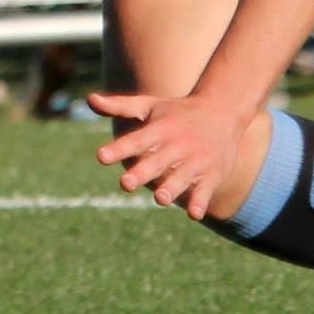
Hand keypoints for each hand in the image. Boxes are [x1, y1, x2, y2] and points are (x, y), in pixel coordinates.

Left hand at [90, 91, 247, 219]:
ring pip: (182, 177)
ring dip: (171, 188)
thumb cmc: (177, 112)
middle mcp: (178, 145)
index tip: (101, 156)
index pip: (137, 140)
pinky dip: (200, 201)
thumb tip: (89, 100)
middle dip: (142, 172)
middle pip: (157, 161)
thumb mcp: (149, 105)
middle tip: (125, 183)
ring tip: (159, 198)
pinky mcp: (212, 173)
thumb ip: (119, 106)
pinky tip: (193, 213)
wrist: (224, 110)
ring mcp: (197, 160)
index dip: (119, 148)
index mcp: (160, 129)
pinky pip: (206, 189)